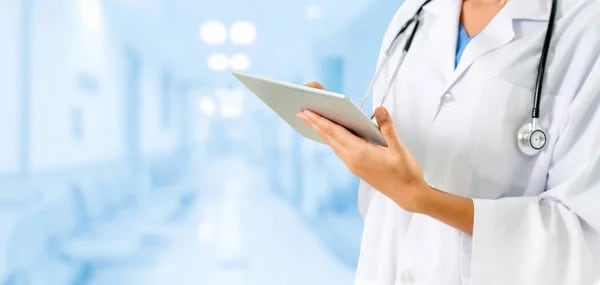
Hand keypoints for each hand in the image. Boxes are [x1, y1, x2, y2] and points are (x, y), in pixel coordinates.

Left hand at [297, 82, 432, 212]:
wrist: (408, 194)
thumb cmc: (405, 172)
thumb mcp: (399, 148)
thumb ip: (388, 128)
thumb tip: (380, 109)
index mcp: (361, 153)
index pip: (335, 132)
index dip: (320, 120)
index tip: (307, 111)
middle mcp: (352, 160)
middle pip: (329, 138)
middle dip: (315, 124)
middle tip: (301, 112)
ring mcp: (353, 165)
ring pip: (333, 145)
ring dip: (322, 132)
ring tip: (312, 121)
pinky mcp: (356, 168)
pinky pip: (339, 150)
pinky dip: (332, 140)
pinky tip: (331, 135)